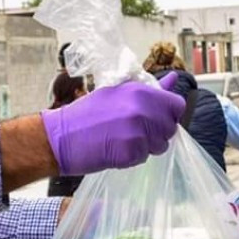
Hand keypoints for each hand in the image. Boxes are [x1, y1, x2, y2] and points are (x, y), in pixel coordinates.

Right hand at [41, 73, 185, 175]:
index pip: (177, 105)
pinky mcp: (130, 153)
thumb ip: (150, 89)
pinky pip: (144, 158)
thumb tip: (174, 80)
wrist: (61, 137)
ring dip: (146, 146)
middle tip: (134, 131)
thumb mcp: (118, 93)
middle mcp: (142, 110)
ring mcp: (137, 132)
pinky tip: (115, 150)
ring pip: (159, 146)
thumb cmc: (87, 114)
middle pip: (170, 128)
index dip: (169, 114)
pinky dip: (132, 158)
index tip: (157, 118)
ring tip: (123, 140)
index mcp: (140, 92)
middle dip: (158, 133)